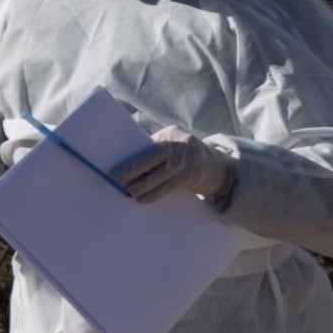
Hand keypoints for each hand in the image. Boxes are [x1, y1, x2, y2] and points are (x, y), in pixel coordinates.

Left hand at [114, 127, 235, 206]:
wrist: (219, 167)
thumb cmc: (186, 157)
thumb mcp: (173, 147)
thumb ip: (155, 151)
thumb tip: (126, 166)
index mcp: (170, 134)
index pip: (147, 146)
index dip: (131, 159)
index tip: (113, 169)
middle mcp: (179, 145)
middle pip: (151, 159)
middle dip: (132, 171)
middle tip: (116, 181)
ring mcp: (187, 161)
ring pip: (159, 176)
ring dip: (142, 186)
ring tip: (128, 192)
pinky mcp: (191, 177)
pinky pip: (168, 187)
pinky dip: (154, 194)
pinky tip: (143, 199)